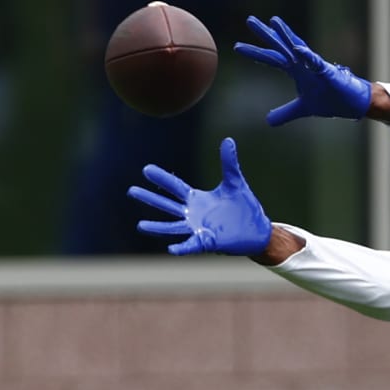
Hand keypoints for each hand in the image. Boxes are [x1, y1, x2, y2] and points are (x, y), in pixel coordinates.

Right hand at [127, 137, 271, 255]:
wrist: (258, 230)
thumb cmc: (244, 207)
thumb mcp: (235, 182)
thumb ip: (229, 163)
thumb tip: (228, 140)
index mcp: (197, 199)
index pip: (175, 187)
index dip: (162, 178)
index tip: (146, 169)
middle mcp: (193, 214)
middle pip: (168, 205)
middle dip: (150, 199)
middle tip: (131, 191)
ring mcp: (199, 229)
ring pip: (173, 227)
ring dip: (157, 227)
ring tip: (140, 225)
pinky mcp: (208, 242)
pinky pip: (192, 245)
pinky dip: (182, 247)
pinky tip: (171, 249)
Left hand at [234, 15, 371, 125]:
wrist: (352, 103)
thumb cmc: (330, 100)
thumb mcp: (303, 108)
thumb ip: (285, 112)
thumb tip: (268, 121)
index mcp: (296, 70)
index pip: (272, 58)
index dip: (255, 53)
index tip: (237, 47)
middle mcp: (303, 64)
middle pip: (280, 46)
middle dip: (265, 34)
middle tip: (249, 20)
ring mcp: (315, 66)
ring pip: (297, 47)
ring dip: (285, 35)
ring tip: (274, 21)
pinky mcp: (328, 72)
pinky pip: (316, 62)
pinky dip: (307, 55)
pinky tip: (297, 48)